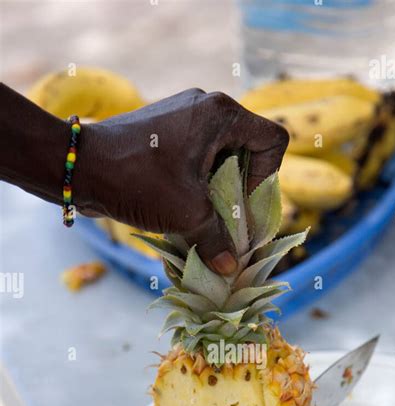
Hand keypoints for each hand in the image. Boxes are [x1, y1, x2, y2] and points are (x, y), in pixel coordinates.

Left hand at [74, 89, 288, 273]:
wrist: (80, 167)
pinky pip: (198, 156)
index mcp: (221, 114)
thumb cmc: (139, 182)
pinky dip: (198, 183)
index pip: (272, 141)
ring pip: (222, 156)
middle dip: (242, 189)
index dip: (267, 177)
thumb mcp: (187, 215)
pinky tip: (183, 207)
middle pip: (249, 150)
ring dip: (219, 189)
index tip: (241, 202)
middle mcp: (206, 107)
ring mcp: (184, 116)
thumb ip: (218, 240)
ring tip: (203, 216)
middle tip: (227, 218)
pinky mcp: (166, 130)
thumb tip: (231, 267)